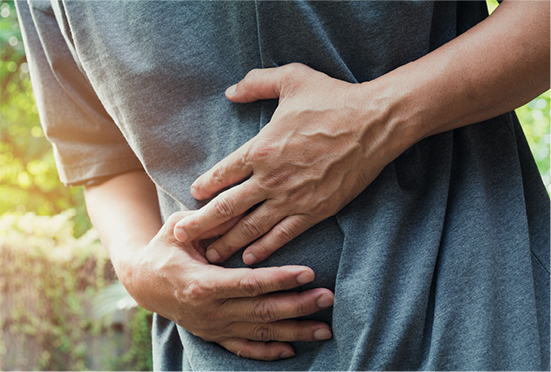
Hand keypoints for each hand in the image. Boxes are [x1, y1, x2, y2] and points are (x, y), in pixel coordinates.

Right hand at [122, 210, 334, 360]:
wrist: (142, 283)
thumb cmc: (164, 250)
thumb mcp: (179, 229)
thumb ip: (210, 221)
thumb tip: (242, 210)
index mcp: (202, 283)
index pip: (249, 283)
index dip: (280, 279)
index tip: (309, 273)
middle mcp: (210, 310)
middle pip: (262, 310)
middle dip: (298, 305)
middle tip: (328, 297)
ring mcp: (213, 327)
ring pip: (260, 332)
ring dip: (294, 331)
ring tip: (324, 329)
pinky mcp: (214, 336)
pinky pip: (244, 348)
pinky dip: (268, 351)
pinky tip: (291, 349)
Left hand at [175, 63, 399, 264]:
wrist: (374, 124)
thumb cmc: (333, 99)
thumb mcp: (292, 79)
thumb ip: (256, 83)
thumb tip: (231, 92)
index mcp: (261, 147)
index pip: (221, 174)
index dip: (203, 187)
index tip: (192, 197)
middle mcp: (271, 177)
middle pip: (227, 207)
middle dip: (201, 224)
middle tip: (181, 236)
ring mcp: (292, 197)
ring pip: (251, 227)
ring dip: (227, 243)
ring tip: (210, 255)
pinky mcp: (315, 210)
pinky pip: (283, 235)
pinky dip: (264, 248)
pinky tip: (249, 258)